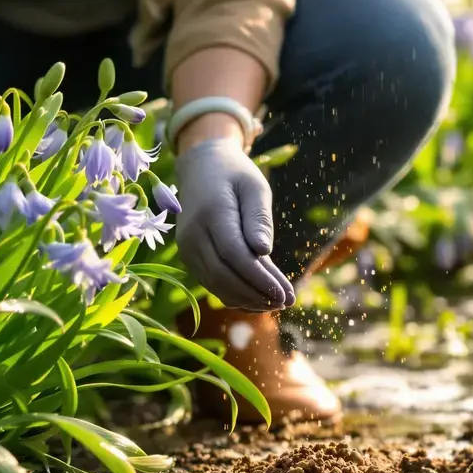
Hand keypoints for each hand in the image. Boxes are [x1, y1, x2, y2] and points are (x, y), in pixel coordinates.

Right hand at [174, 124, 295, 310]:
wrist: (200, 168)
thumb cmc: (235, 174)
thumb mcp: (255, 187)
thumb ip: (259, 218)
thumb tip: (263, 251)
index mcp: (211, 213)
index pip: (235, 254)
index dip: (260, 278)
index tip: (285, 292)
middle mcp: (193, 234)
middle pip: (224, 274)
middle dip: (256, 293)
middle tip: (285, 302)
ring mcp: (187, 248)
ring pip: (216, 284)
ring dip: (246, 299)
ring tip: (275, 304)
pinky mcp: (189, 256)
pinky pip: (210, 282)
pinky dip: (233, 295)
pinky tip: (256, 299)